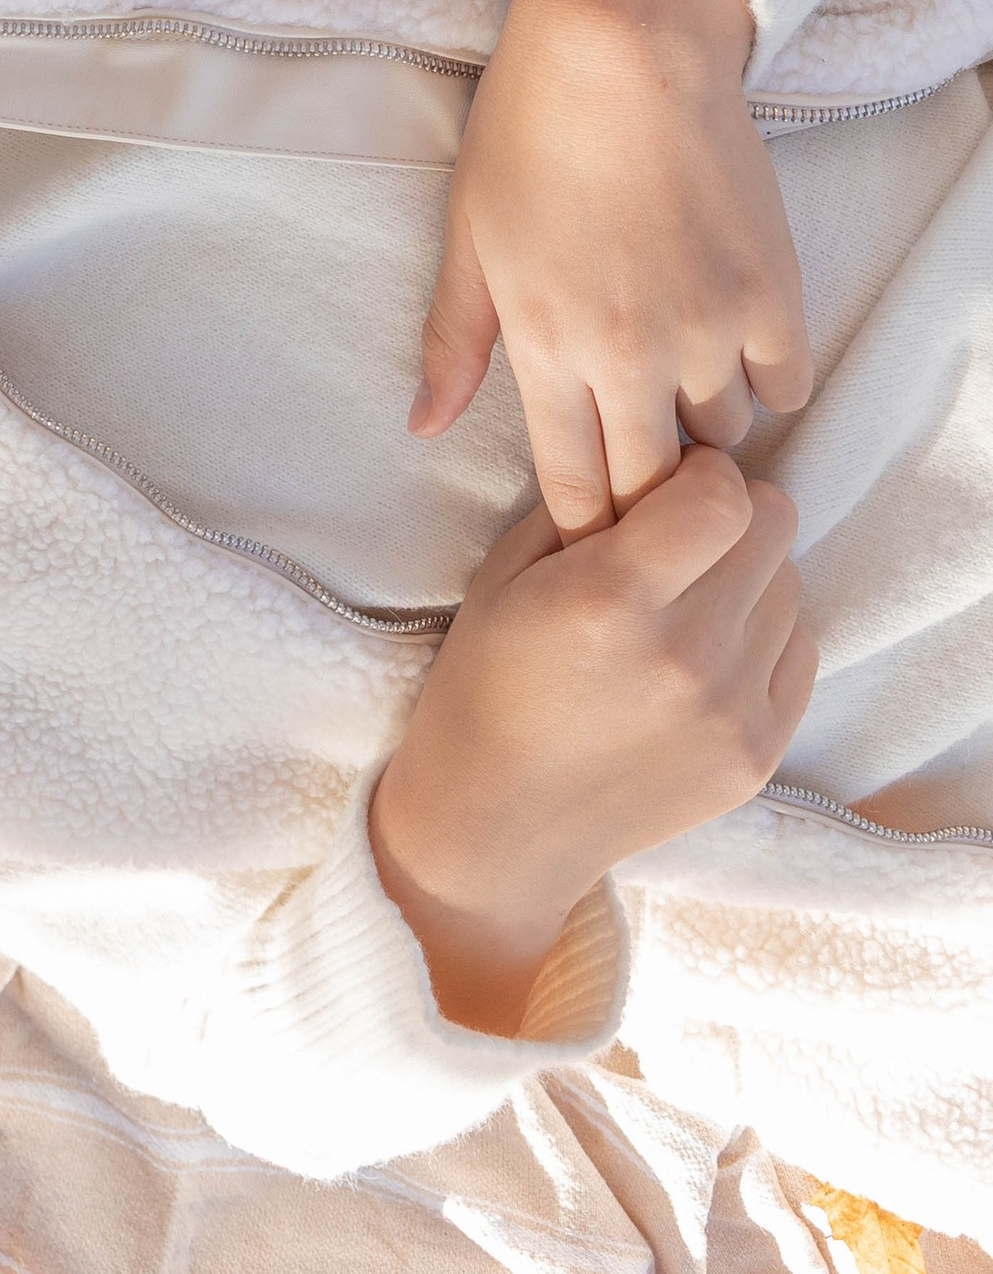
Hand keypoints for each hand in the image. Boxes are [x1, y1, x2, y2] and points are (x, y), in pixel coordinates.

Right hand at [369, 449, 815, 1033]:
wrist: (498, 826)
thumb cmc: (488, 682)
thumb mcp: (509, 568)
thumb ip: (592, 504)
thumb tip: (667, 462)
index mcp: (612, 599)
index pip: (724, 493)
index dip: (701, 472)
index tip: (668, 486)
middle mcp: (686, 655)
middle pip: (773, 528)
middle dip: (730, 513)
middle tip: (682, 535)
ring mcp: (731, 713)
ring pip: (791, 586)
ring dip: (748, 574)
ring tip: (687, 599)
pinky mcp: (757, 756)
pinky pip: (799, 652)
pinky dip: (762, 636)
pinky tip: (704, 651)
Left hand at [413, 0, 813, 533]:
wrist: (625, 44)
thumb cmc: (530, 127)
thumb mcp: (467, 233)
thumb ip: (453, 343)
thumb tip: (422, 429)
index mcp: (547, 346)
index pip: (574, 494)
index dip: (583, 526)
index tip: (588, 524)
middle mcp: (630, 356)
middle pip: (652, 491)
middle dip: (644, 497)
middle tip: (640, 471)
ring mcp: (710, 328)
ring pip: (724, 442)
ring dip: (703, 431)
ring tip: (680, 388)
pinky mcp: (775, 295)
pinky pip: (785, 387)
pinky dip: (762, 380)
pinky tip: (731, 345)